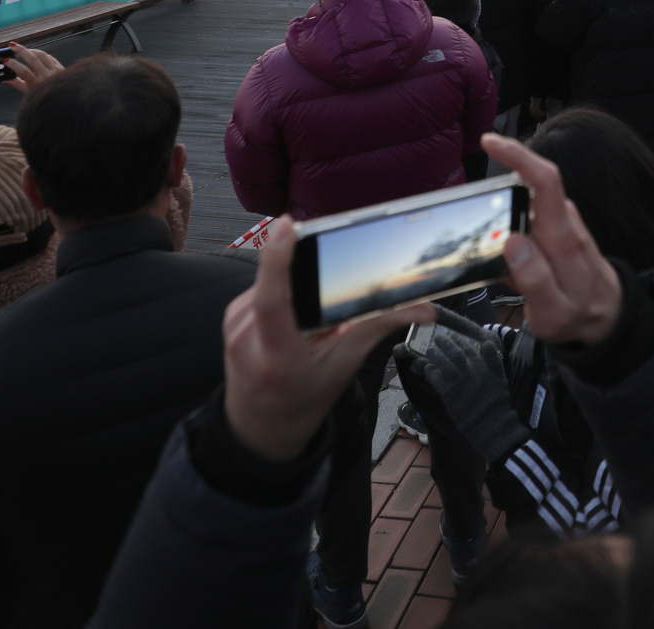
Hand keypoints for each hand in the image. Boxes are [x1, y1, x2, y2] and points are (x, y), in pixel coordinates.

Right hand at [2, 43, 63, 95]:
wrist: (63, 98)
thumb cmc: (44, 97)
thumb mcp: (29, 93)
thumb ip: (17, 84)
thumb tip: (6, 78)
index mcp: (38, 85)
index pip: (24, 72)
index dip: (14, 65)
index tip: (6, 60)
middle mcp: (48, 76)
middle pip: (33, 59)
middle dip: (21, 50)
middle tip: (12, 46)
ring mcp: (56, 71)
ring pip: (42, 55)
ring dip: (31, 50)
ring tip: (22, 49)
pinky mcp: (60, 67)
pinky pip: (49, 57)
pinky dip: (40, 54)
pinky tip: (34, 54)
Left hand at [222, 219, 432, 461]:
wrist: (261, 428)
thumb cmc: (304, 400)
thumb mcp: (344, 366)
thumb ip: (378, 328)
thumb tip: (422, 308)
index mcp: (277, 355)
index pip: (273, 298)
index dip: (278, 258)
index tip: (288, 225)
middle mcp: (247, 338)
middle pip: (279, 285)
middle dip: (306, 279)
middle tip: (324, 300)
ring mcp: (234, 326)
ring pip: (270, 284)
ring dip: (295, 290)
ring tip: (307, 321)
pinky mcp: (231, 317)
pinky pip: (260, 290)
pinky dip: (283, 296)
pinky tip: (292, 318)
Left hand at [411, 309, 530, 462]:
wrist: (491, 424)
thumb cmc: (496, 401)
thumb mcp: (500, 377)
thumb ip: (493, 359)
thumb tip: (487, 343)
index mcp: (482, 366)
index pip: (468, 347)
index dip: (458, 340)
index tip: (452, 336)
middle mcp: (469, 371)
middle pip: (453, 351)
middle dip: (444, 343)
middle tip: (437, 338)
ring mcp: (458, 382)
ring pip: (442, 362)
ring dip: (434, 354)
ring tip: (429, 350)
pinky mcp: (448, 393)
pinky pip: (435, 378)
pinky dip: (430, 371)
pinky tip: (427, 368)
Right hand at [482, 133, 620, 346]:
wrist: (609, 320)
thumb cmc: (578, 316)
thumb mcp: (554, 313)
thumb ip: (534, 280)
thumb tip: (512, 240)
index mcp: (563, 240)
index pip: (546, 182)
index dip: (519, 156)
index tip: (491, 142)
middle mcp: (566, 224)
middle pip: (538, 181)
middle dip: (507, 169)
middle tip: (473, 192)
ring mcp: (565, 225)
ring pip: (532, 199)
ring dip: (506, 199)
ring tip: (480, 219)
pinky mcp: (561, 231)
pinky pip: (534, 214)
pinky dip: (514, 217)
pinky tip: (499, 238)